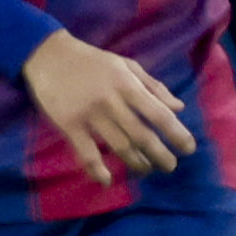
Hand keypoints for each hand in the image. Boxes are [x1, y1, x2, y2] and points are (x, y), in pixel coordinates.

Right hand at [21, 29, 193, 183]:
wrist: (47, 55)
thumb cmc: (91, 60)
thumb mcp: (126, 65)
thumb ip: (153, 86)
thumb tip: (178, 108)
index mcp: (127, 85)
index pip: (159, 114)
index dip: (177, 134)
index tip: (188, 148)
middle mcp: (111, 102)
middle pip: (142, 135)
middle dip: (160, 155)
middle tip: (170, 166)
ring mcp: (89, 115)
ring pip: (119, 146)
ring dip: (136, 162)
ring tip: (146, 170)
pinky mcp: (68, 124)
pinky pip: (86, 152)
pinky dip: (97, 170)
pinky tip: (107, 181)